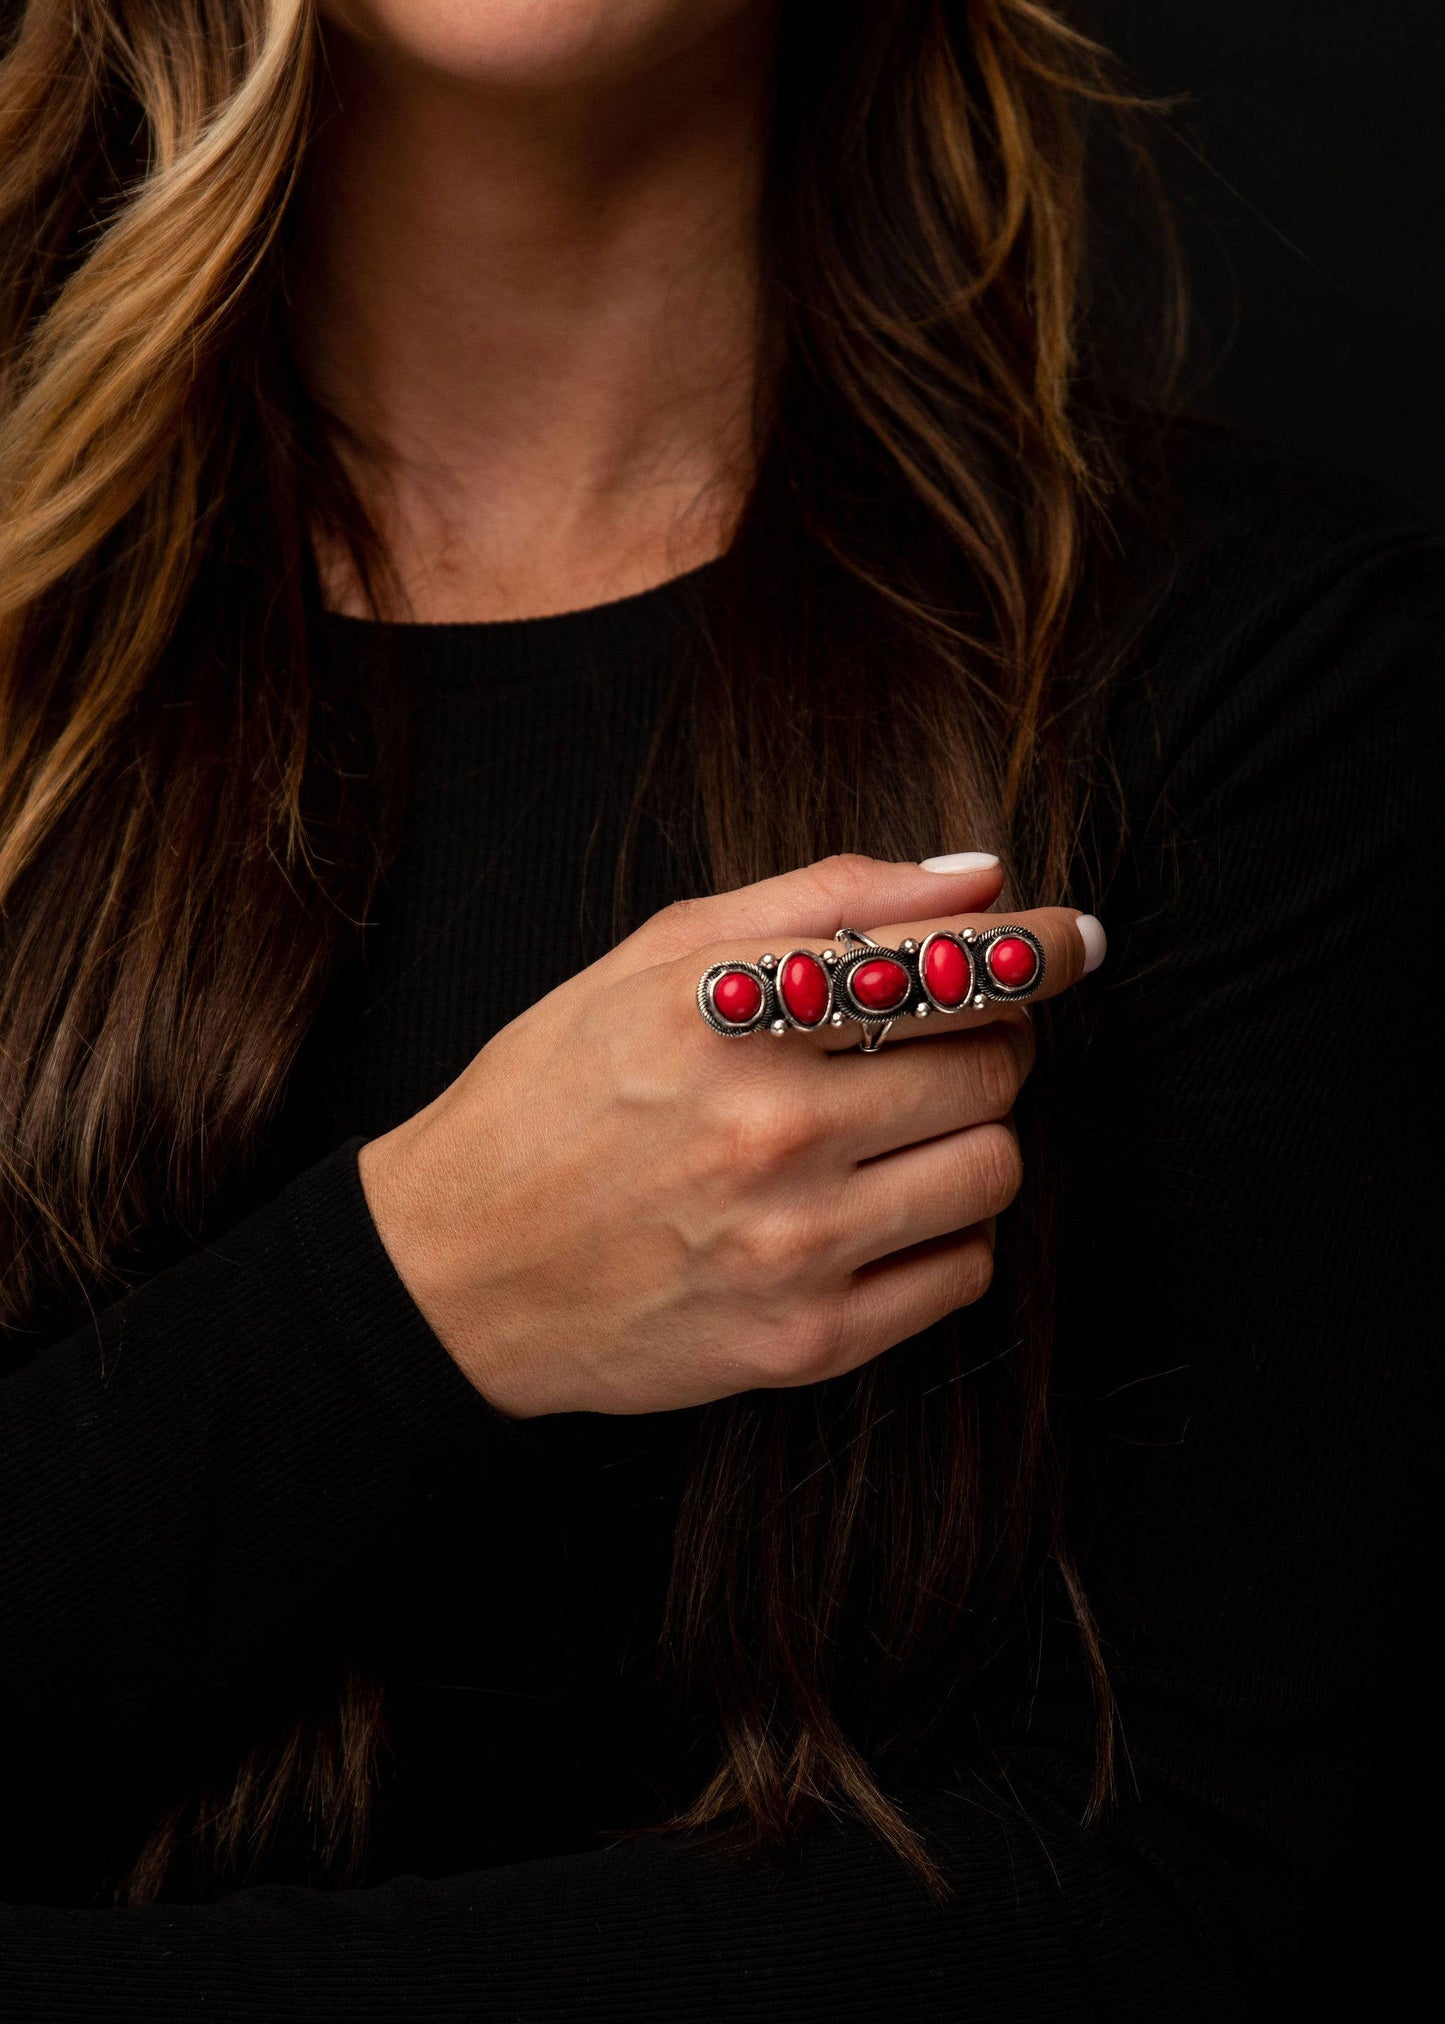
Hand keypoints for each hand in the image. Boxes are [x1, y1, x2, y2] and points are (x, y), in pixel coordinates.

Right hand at [359, 854, 1097, 1417]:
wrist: (451, 1272)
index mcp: (729, 1015)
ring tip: (898, 1129)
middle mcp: (769, 1131)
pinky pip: (964, 1273)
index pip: (949, 960)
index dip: (1039, 943)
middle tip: (936, 1039)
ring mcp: (792, 1248)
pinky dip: (947, 1231)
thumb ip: (822, 899)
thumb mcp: (652, 957)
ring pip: (995, 1170)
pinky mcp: (806, 1343)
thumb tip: (980, 880)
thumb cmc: (550, 1094)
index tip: (1072, 940)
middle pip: (993, 1064)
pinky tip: (879, 1210)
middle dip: (989, 1039)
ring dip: (972, 1136)